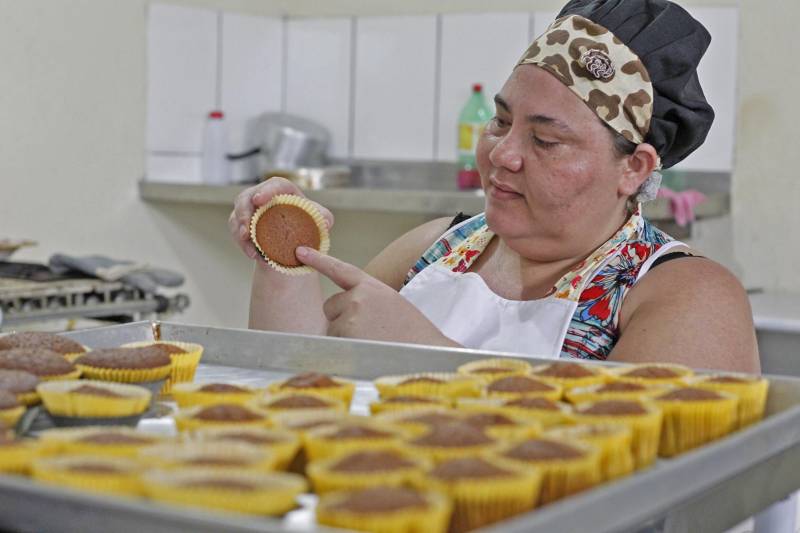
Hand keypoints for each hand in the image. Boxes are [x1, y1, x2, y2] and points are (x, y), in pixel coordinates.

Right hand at [228, 177, 333, 260]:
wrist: (294, 243)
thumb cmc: (307, 226)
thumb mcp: (319, 221)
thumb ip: (324, 218)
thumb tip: (326, 223)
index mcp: (284, 190)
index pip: (274, 184)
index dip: (265, 191)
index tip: (259, 200)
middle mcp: (263, 196)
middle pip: (246, 198)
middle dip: (243, 214)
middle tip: (247, 232)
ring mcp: (250, 210)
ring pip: (237, 217)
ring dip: (241, 234)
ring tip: (252, 251)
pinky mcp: (241, 224)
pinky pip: (236, 232)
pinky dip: (243, 245)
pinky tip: (253, 255)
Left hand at [296, 246, 458, 346]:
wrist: (427, 351)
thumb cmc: (412, 333)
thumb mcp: (391, 304)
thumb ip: (367, 300)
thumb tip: (346, 311)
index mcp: (371, 286)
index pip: (340, 269)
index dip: (319, 260)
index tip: (300, 251)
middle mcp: (358, 296)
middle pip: (331, 305)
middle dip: (341, 318)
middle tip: (369, 330)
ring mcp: (350, 315)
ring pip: (332, 326)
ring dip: (346, 335)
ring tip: (373, 341)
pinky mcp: (345, 334)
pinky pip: (334, 342)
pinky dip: (346, 348)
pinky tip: (368, 349)